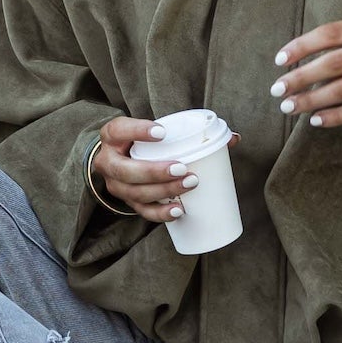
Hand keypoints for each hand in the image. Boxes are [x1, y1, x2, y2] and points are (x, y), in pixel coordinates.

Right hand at [91, 117, 238, 223]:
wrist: (121, 159)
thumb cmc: (144, 143)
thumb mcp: (155, 131)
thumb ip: (189, 131)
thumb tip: (233, 139)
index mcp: (113, 136)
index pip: (119, 130)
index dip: (138, 131)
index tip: (162, 133)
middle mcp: (107, 162)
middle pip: (127, 170)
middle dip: (155, 171)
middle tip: (183, 168)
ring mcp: (116, 185)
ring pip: (135, 193)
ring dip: (164, 191)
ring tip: (190, 184)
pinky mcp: (127, 202)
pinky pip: (142, 211)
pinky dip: (161, 213)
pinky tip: (178, 211)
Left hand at [271, 15, 341, 129]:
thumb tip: (313, 56)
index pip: (331, 33)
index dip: (302, 46)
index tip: (280, 59)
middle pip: (333, 62)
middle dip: (300, 77)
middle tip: (277, 89)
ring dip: (313, 99)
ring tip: (290, 107)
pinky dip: (338, 116)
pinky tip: (319, 120)